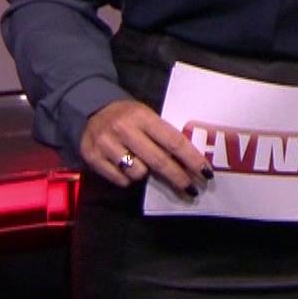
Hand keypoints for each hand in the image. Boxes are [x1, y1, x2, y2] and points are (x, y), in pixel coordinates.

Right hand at [80, 98, 212, 196]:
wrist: (92, 109)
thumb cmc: (129, 116)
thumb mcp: (147, 116)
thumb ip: (164, 135)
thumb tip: (189, 163)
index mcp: (142, 116)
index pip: (174, 141)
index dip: (192, 159)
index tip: (205, 173)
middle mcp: (124, 129)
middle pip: (159, 161)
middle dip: (178, 178)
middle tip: (192, 189)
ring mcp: (106, 144)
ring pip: (138, 173)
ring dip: (145, 174)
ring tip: (141, 164)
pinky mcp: (92, 157)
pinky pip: (120, 180)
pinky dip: (126, 178)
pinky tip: (124, 166)